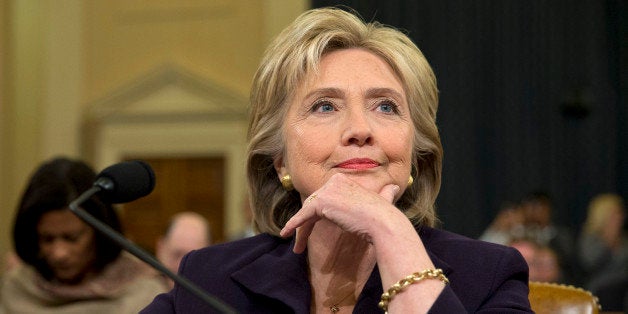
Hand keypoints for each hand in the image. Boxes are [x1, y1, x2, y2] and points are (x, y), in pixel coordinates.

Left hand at [279, 173, 399, 252]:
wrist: (383, 222)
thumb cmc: (385, 217)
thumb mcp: (384, 201)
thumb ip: (385, 194)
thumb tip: (394, 188)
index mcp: (346, 180)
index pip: (325, 197)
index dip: (317, 214)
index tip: (312, 227)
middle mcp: (335, 181)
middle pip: (314, 203)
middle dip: (306, 223)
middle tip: (301, 241)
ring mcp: (327, 190)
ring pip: (307, 211)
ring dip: (300, 229)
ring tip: (298, 247)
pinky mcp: (321, 202)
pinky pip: (303, 215)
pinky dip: (293, 225)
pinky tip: (286, 234)